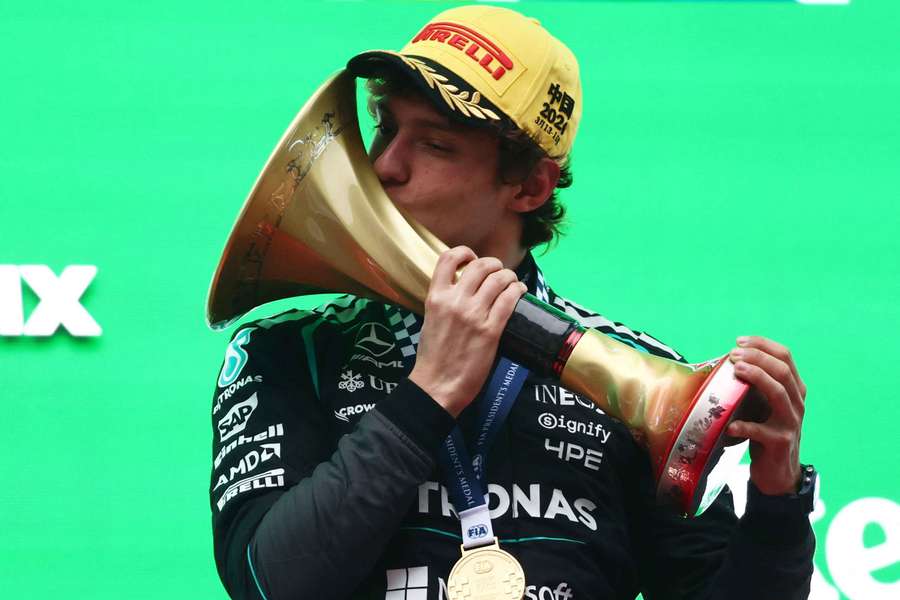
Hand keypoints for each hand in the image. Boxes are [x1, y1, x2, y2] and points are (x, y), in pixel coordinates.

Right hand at [409, 246, 526, 416]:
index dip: (464, 252)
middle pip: (480, 265)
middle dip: (493, 264)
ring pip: (499, 279)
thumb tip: (462, 292)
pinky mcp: (491, 330)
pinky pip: (509, 300)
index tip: (471, 258)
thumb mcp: (430, 321)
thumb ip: (444, 304)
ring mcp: (474, 315)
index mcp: (435, 298)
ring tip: (512, 282)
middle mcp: (454, 301)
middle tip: (498, 272)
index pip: (448, 259)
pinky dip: (518, 291)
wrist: (437, 385)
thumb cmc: (433, 358)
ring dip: (509, 276)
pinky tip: (520, 292)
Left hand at [726, 336, 806, 495]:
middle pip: (783, 371)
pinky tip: (728, 424)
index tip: (738, 341)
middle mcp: (797, 403)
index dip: (763, 345)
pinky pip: (761, 431)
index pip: (786, 357)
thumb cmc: (765, 432)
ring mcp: (791, 423)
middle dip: (757, 357)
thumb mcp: (764, 405)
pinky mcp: (780, 443)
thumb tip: (728, 360)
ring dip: (756, 377)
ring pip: (778, 393)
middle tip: (733, 354)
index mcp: (794, 390)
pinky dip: (744, 425)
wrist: (778, 473)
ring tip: (735, 370)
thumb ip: (756, 385)